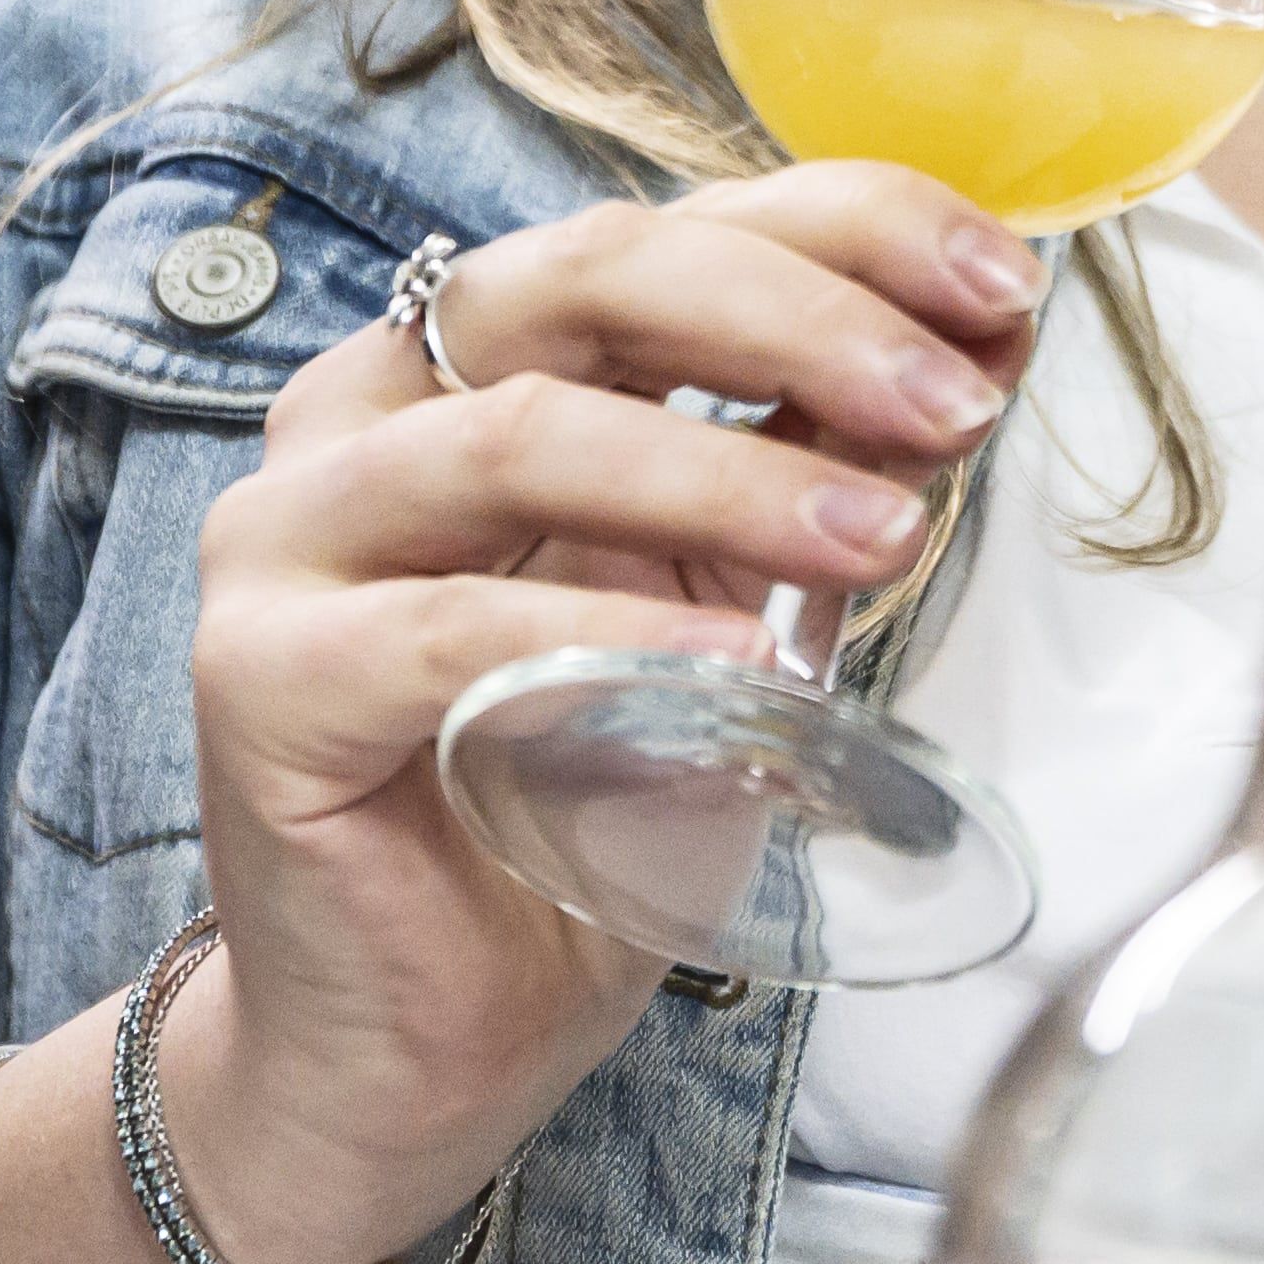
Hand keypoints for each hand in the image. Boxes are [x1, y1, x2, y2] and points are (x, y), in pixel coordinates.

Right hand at [164, 163, 1042, 1263]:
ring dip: (727, 471)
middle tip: (953, 403)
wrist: (428, 1038)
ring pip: (522, 433)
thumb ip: (815, 468)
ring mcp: (295, 534)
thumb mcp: (734, 603)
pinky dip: (615, 635)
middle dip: (801, 318)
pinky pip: (455, 630)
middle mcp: (371, 408)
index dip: (846, 230)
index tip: (1000, 288)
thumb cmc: (575, 806)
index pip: (674, 225)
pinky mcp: (263, 678)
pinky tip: (745, 672)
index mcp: (481, 356)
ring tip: (880, 533)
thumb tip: (983, 345)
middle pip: (588, 277)